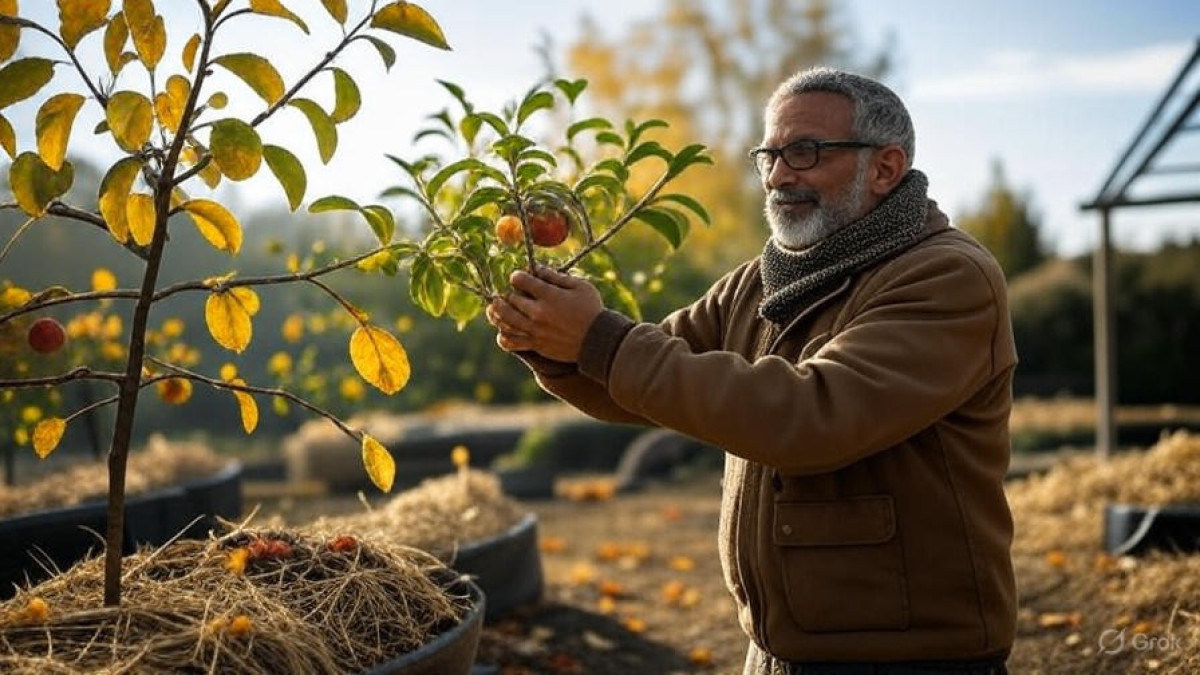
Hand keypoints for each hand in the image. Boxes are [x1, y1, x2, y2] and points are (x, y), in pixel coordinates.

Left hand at [485, 265, 604, 361]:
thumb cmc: (592, 310)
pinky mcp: (535, 345)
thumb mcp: (580, 286)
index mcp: (548, 295)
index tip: (518, 277)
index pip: (520, 280)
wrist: (598, 341)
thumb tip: (536, 268)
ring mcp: (534, 330)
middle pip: (509, 299)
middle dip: (505, 293)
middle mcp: (537, 313)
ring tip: (495, 307)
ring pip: (504, 320)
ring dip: (496, 312)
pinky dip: (502, 336)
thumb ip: (556, 276)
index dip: (516, 276)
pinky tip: (503, 330)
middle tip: (506, 292)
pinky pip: (510, 342)